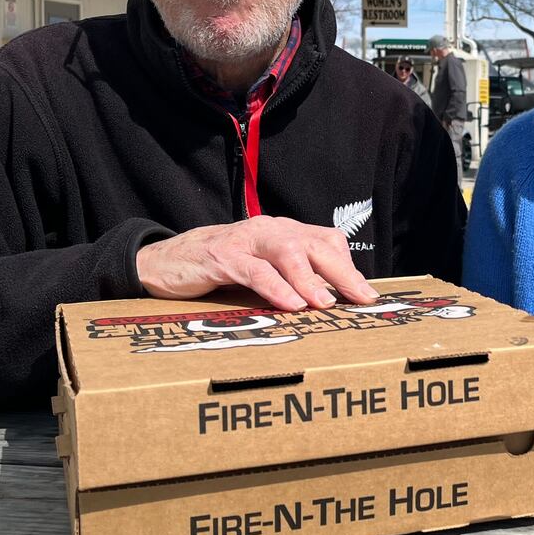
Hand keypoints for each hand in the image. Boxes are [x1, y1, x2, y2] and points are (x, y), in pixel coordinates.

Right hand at [135, 217, 378, 309]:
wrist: (165, 262)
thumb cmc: (221, 270)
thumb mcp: (262, 271)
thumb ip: (291, 280)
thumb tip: (329, 303)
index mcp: (283, 232)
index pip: (327, 242)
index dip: (348, 267)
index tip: (367, 295)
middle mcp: (269, 230)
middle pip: (315, 245)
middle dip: (342, 272)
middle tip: (363, 298)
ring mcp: (245, 241)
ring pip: (287, 252)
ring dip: (310, 279)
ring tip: (327, 303)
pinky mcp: (221, 257)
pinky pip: (254, 270)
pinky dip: (275, 287)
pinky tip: (291, 304)